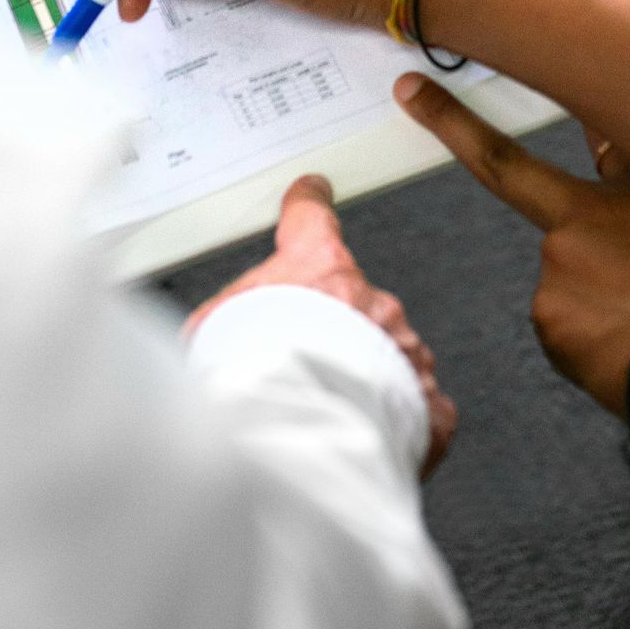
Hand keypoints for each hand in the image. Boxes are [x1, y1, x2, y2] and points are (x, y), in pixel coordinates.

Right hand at [187, 175, 456, 474]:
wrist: (296, 435)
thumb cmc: (254, 379)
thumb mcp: (209, 333)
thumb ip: (218, 324)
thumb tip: (202, 338)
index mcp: (319, 270)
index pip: (312, 220)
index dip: (309, 203)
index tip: (312, 193)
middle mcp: (371, 303)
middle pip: (352, 304)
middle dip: (333, 332)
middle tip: (301, 366)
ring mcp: (405, 350)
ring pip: (389, 354)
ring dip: (365, 377)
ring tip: (326, 411)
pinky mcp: (426, 403)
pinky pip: (420, 405)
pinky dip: (400, 419)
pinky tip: (370, 433)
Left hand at [394, 75, 629, 416]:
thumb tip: (609, 148)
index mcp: (602, 204)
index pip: (508, 157)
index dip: (453, 124)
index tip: (412, 96)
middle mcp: (565, 240)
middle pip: (564, 236)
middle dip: (594, 252)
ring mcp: (552, 288)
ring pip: (569, 285)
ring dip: (603, 299)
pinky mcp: (549, 333)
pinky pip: (566, 326)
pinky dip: (595, 334)